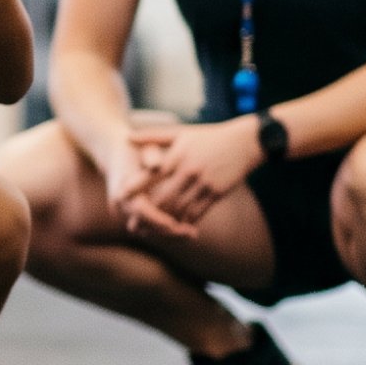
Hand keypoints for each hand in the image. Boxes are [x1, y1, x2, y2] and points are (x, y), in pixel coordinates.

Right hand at [102, 144, 194, 240]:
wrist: (118, 152)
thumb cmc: (138, 147)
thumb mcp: (145, 148)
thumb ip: (151, 156)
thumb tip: (156, 165)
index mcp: (121, 189)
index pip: (139, 210)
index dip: (157, 218)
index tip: (175, 223)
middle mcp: (120, 205)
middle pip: (143, 227)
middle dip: (167, 232)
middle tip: (191, 234)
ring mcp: (125, 213)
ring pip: (147, 232)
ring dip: (169, 235)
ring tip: (192, 234)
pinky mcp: (134, 216)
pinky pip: (150, 229)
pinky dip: (166, 231)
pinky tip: (188, 230)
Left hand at [127, 117, 260, 227]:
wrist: (245, 143)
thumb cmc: (208, 137)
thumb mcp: (181, 132)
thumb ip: (153, 136)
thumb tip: (127, 136)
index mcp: (177, 156)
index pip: (151, 174)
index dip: (136, 187)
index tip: (121, 197)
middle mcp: (189, 171)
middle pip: (164, 198)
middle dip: (148, 213)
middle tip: (134, 224)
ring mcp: (203, 183)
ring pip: (180, 208)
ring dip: (166, 221)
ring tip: (152, 231)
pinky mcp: (217, 193)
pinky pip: (198, 212)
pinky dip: (187, 222)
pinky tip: (177, 228)